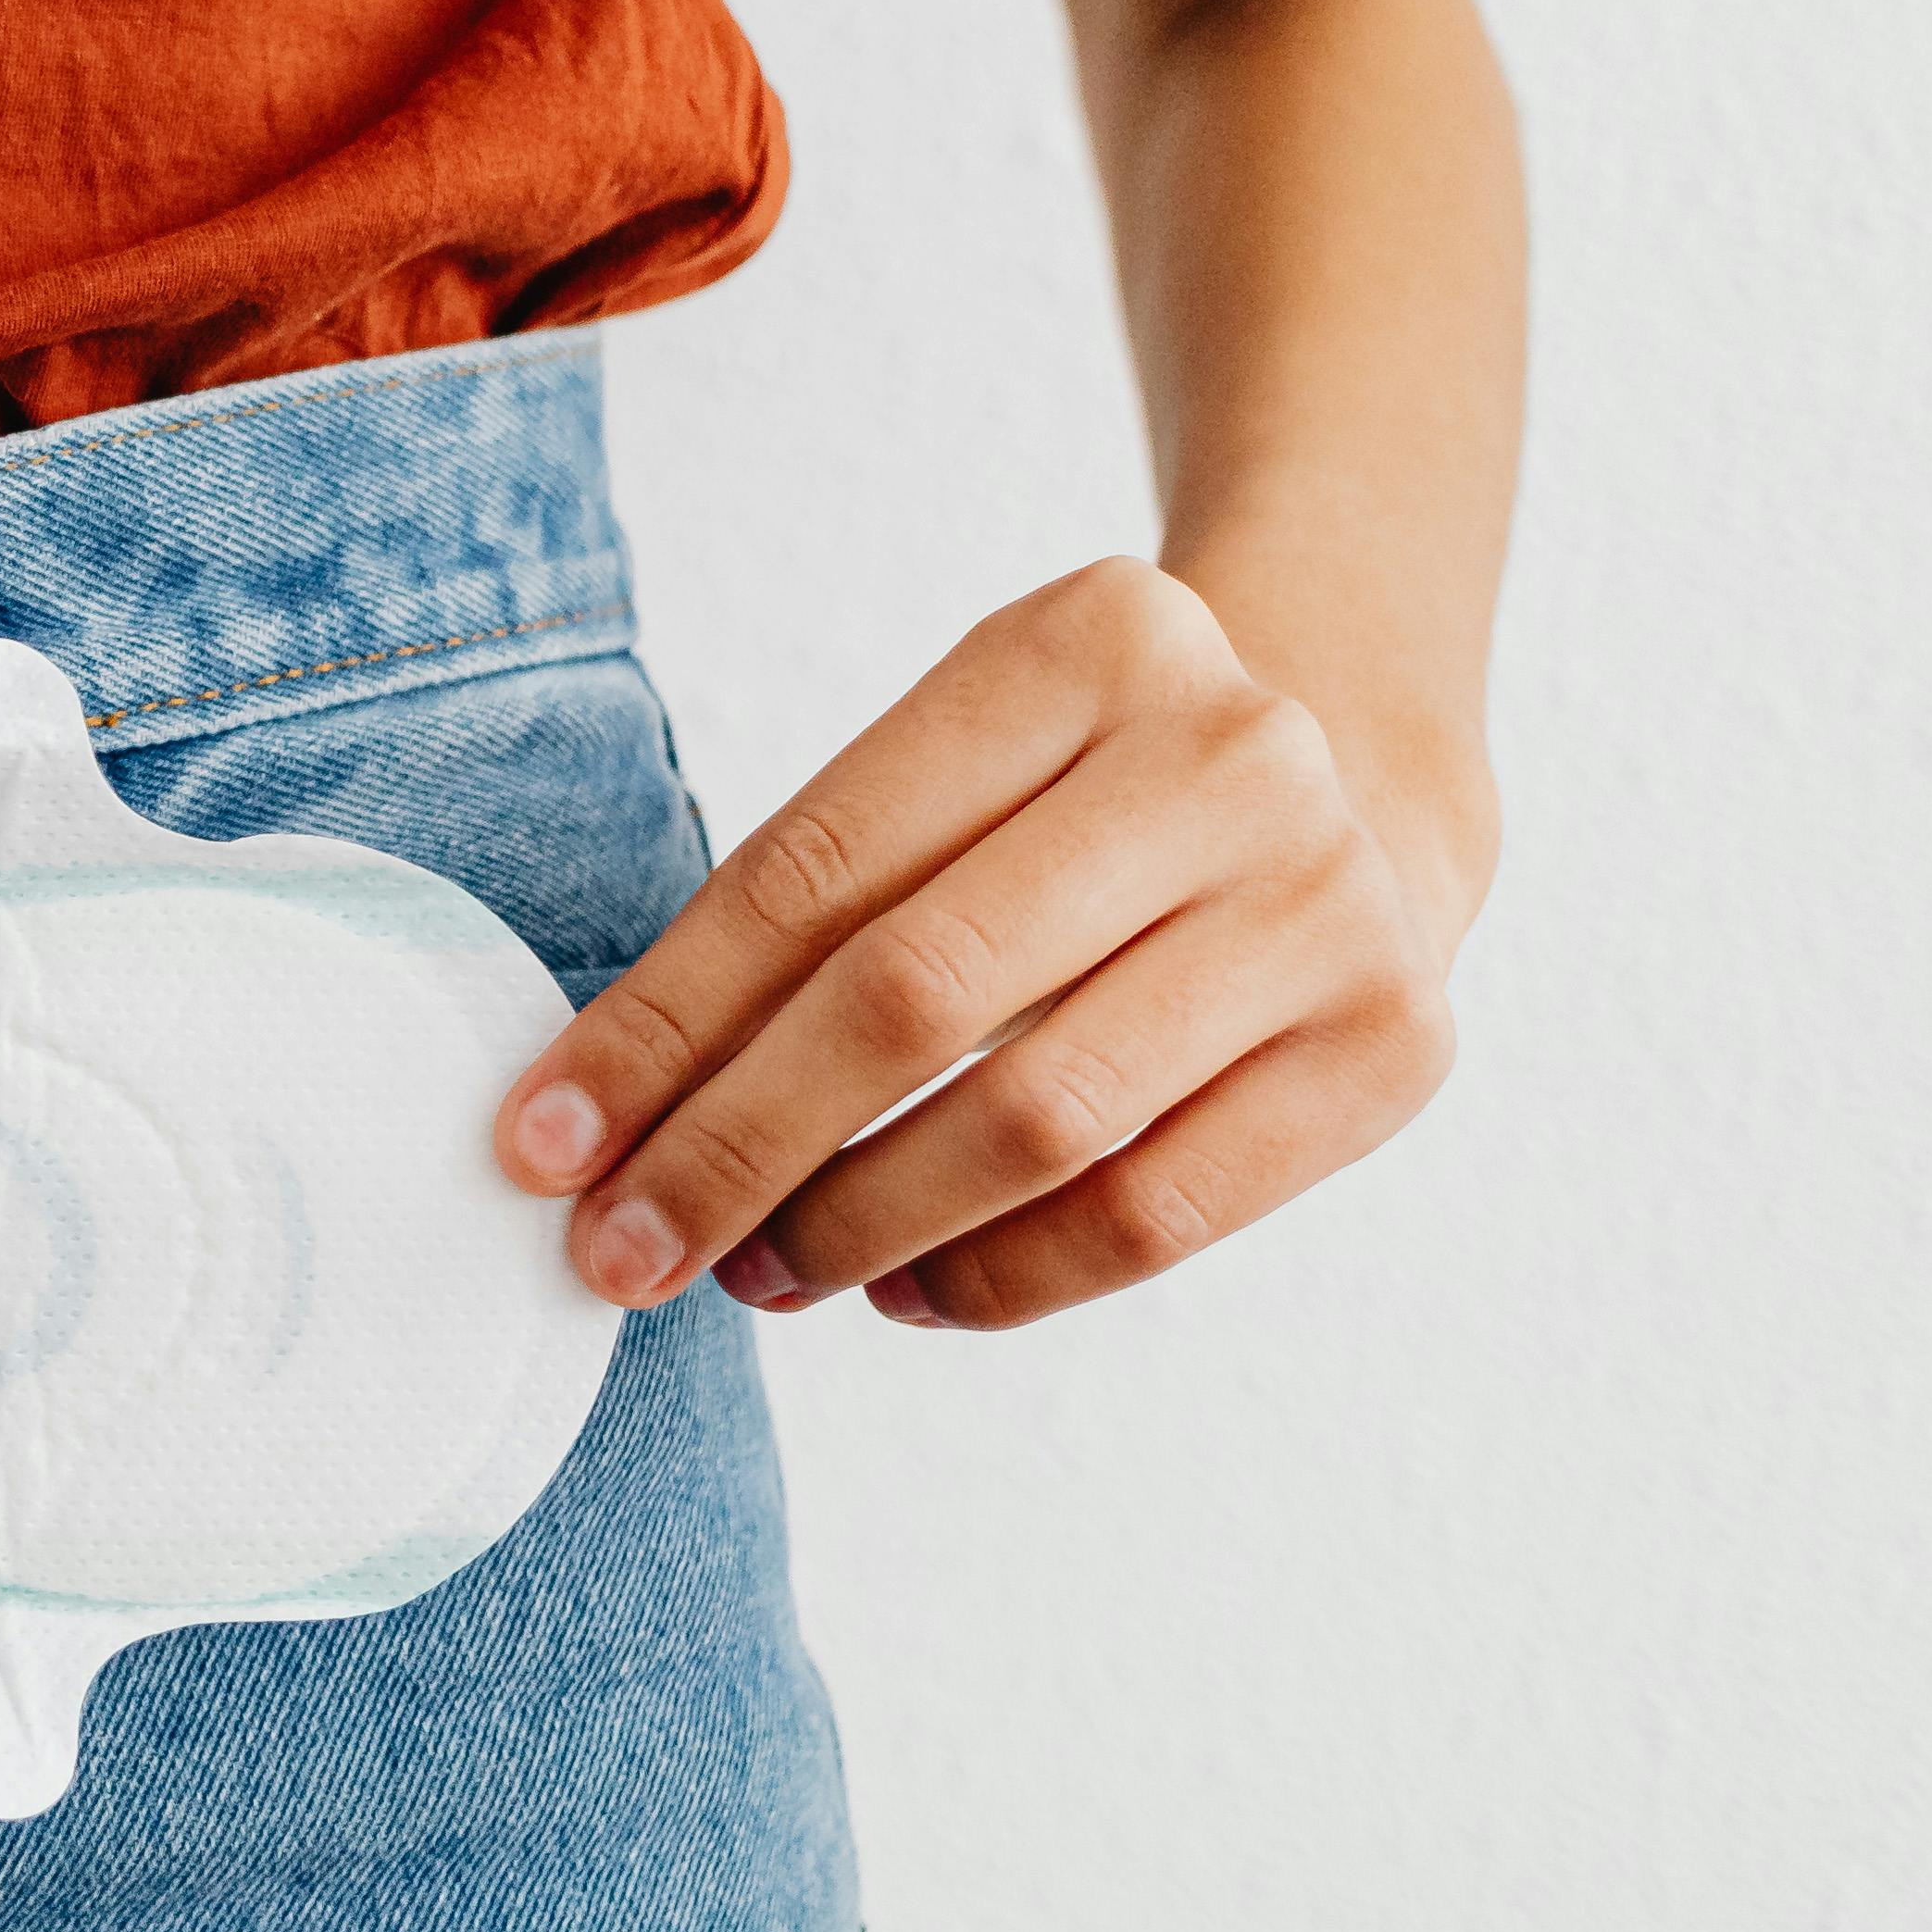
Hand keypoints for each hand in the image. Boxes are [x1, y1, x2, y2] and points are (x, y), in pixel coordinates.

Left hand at [492, 558, 1473, 1331]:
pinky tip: (904, 1289)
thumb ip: (813, 908)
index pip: (811, 870)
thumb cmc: (1083, 793)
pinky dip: (1000, 1275)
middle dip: (733, 1149)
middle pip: (914, 1000)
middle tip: (620, 1253)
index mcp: (1084, 642)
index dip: (658, 1026)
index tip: (538, 1145)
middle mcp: (1228, 753)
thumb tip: (603, 1121)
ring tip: (758, 1275)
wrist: (1364, 779)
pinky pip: (1154, 1213)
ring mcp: (1329, 899)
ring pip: (1034, 1123)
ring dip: (858, 1224)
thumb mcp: (961, 764)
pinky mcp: (1393, 1044)